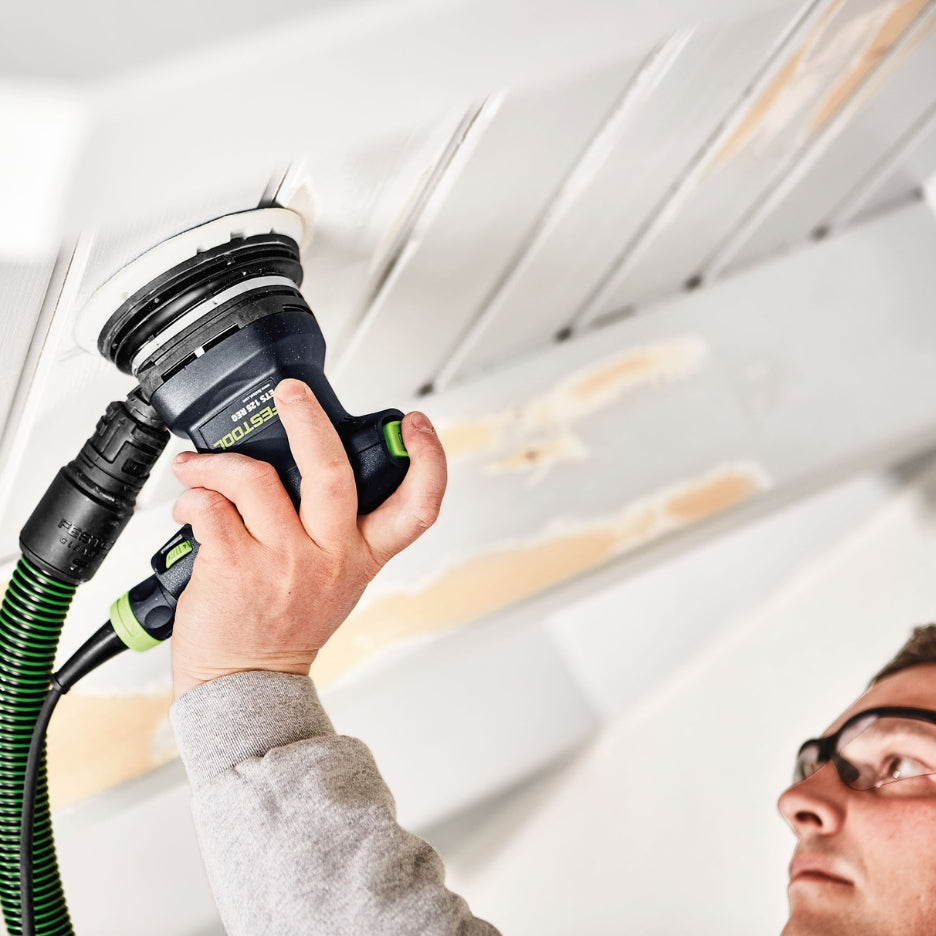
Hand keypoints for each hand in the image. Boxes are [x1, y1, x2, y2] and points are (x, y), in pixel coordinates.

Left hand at [169, 378, 446, 697]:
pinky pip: (210, 508)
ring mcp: (282, 561)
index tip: (418, 425)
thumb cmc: (287, 627)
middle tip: (290, 393)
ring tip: (198, 465)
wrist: (246, 680)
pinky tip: (190, 504)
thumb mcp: (337, 580)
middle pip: (332, 472)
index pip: (418, 506)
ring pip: (254, 479)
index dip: (428, 460)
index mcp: (362, 554)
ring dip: (217, 463)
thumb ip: (336, 528)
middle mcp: (328, 554)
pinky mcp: (234, 567)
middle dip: (309, 419)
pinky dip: (193, 496)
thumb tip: (306, 461)